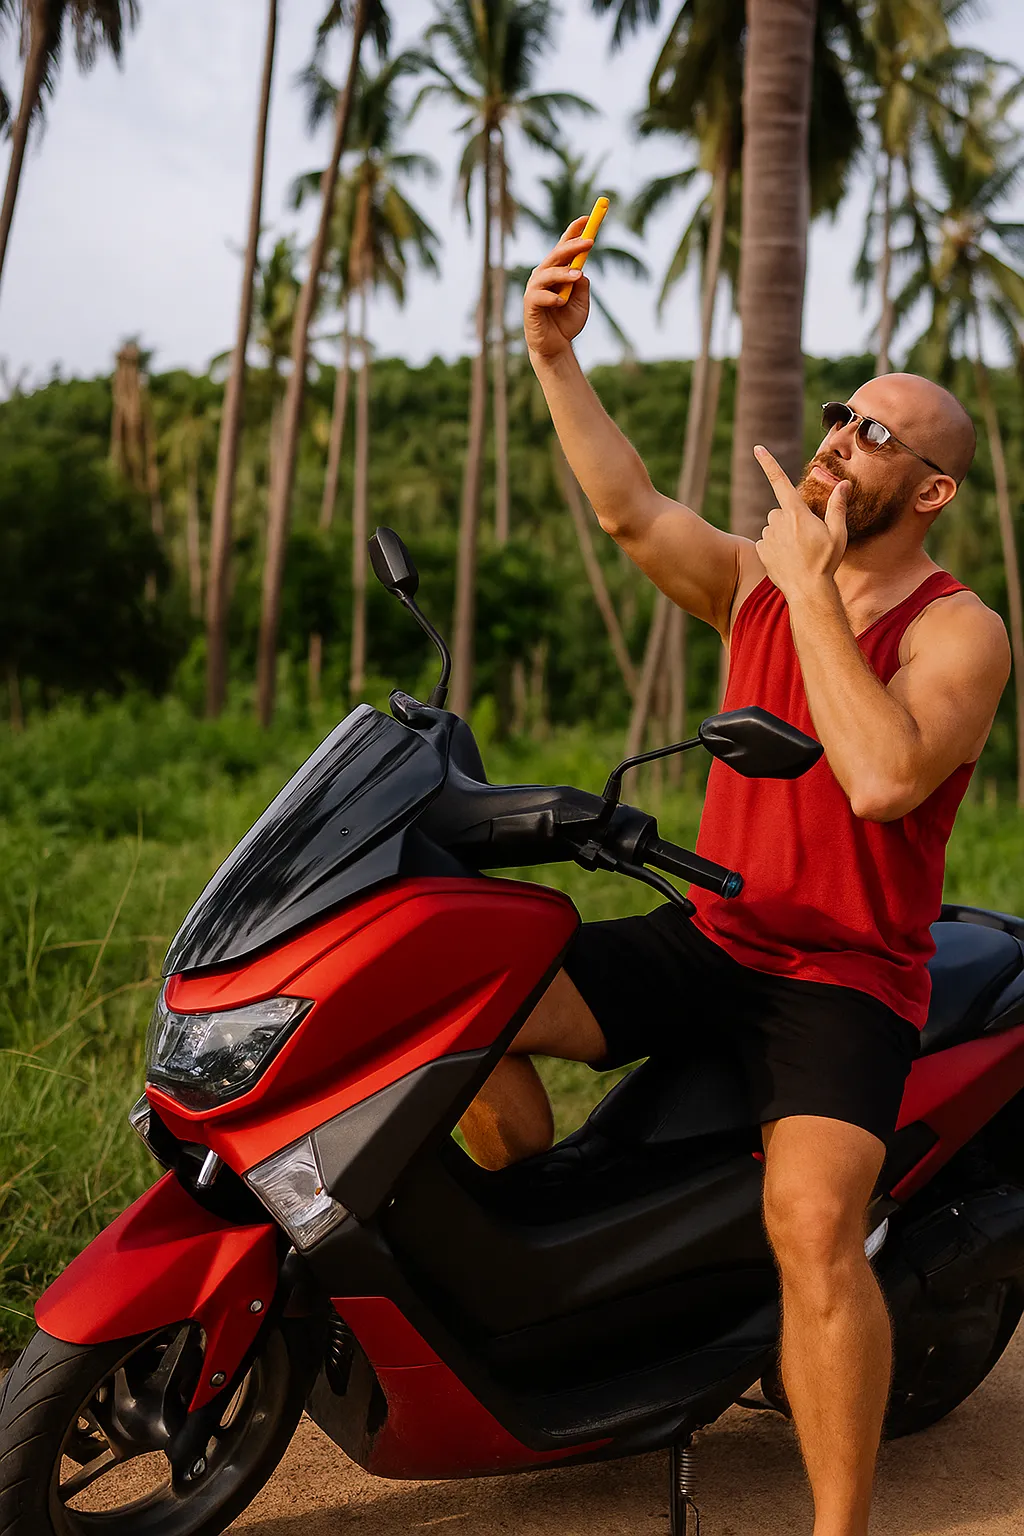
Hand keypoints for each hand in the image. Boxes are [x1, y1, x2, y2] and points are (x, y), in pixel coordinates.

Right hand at [523, 216, 593, 361]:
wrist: (555, 347)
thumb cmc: (566, 323)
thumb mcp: (582, 302)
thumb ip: (582, 286)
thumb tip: (581, 271)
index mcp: (557, 271)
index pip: (564, 246)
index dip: (574, 231)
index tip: (588, 218)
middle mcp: (544, 275)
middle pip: (557, 254)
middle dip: (573, 245)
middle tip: (590, 242)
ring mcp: (535, 289)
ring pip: (548, 272)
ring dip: (563, 272)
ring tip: (578, 276)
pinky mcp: (529, 305)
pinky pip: (538, 296)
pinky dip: (551, 297)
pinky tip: (560, 302)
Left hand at [753, 445, 848, 601]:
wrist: (808, 590)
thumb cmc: (826, 561)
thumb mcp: (838, 533)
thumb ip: (838, 506)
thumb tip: (844, 484)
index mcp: (796, 513)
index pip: (779, 481)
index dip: (768, 463)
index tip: (758, 448)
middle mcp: (778, 521)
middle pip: (780, 510)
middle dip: (790, 518)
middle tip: (806, 537)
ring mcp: (767, 536)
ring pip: (773, 526)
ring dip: (782, 533)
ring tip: (798, 551)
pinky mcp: (761, 550)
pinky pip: (766, 542)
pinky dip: (775, 547)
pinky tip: (787, 559)